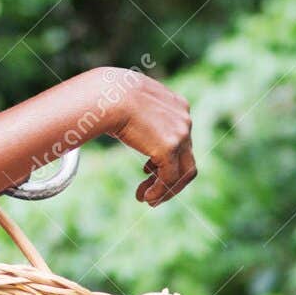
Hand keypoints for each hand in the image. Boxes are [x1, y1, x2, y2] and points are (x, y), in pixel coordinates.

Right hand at [100, 67, 195, 207]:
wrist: (109, 94)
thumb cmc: (110, 96)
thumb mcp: (131, 102)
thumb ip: (137, 113)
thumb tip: (120, 120)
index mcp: (178, 106)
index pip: (181, 139)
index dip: (165, 158)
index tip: (147, 169)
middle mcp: (184, 120)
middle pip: (185, 158)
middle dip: (167, 178)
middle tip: (150, 191)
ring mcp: (180, 134)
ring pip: (183, 172)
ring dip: (166, 190)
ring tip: (148, 200)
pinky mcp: (169, 148)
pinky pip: (169, 178)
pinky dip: (161, 192)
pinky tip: (147, 198)